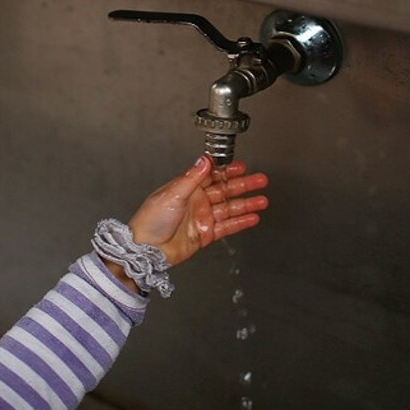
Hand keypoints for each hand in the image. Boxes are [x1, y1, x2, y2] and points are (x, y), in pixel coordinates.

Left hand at [104, 156, 268, 291]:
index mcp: (186, 189)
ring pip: (229, 208)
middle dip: (243, 185)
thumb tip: (204, 160)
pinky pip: (227, 226)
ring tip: (262, 200)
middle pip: (225, 191)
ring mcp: (202, 218)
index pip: (212, 176)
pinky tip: (253, 217)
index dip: (227, 171)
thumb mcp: (172, 194)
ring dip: (246, 204)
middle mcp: (196, 202)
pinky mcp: (205, 234)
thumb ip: (192, 178)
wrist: (146, 249)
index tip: (242, 166)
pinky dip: (241, 222)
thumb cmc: (150, 221)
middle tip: (260, 180)